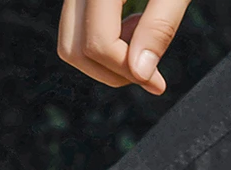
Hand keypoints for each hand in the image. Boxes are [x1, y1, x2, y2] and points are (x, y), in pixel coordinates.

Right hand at [58, 0, 191, 94]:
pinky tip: (133, 26)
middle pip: (74, 48)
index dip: (128, 72)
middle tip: (148, 71)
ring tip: (141, 41)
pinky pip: (77, 25)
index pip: (99, 43)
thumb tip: (141, 75)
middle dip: (110, 71)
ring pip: (70, 41)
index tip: (158, 84)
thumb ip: (161, 25)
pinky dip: (101, 40)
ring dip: (104, 59)